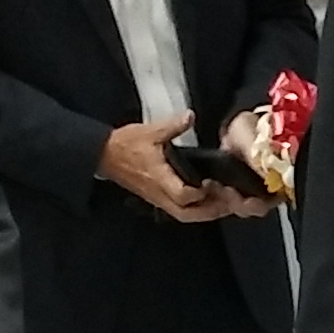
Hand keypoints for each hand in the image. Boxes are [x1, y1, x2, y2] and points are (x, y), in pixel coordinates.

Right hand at [99, 115, 235, 221]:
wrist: (105, 155)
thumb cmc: (125, 145)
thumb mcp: (151, 131)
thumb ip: (173, 125)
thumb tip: (189, 117)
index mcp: (159, 177)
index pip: (182, 195)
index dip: (199, 193)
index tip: (212, 182)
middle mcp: (159, 193)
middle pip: (187, 214)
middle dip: (209, 212)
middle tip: (228, 203)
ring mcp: (157, 198)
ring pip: (184, 215)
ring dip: (204, 213)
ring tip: (222, 204)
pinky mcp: (156, 198)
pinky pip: (178, 210)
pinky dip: (195, 209)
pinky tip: (205, 200)